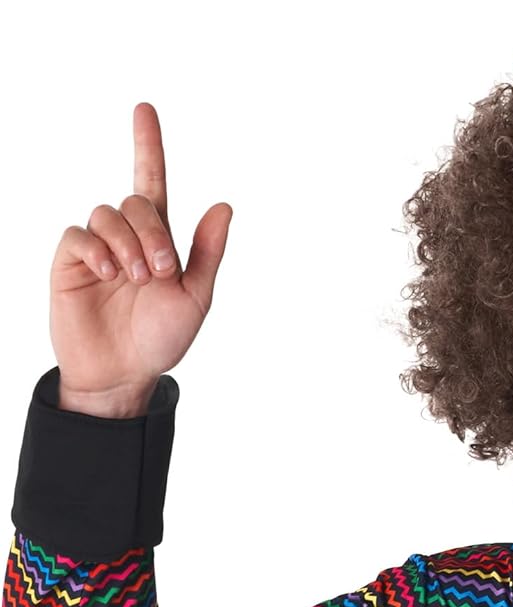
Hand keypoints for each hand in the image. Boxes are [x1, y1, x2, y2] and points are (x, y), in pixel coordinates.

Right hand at [49, 101, 231, 408]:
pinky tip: (110, 275)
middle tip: (161, 271)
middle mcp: (126, 236)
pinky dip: (98, 250)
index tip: (144, 109)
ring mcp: (96, 247)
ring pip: (107, 214)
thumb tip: (224, 205)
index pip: (151, 181)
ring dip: (128, 244)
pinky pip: (79, 235)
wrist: (125, 373)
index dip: (148, 145)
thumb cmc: (161, 339)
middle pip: (135, 202)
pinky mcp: (70, 261)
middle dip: (153, 232)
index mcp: (158, 240)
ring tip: (136, 280)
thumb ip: (208, 252)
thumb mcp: (195, 297)